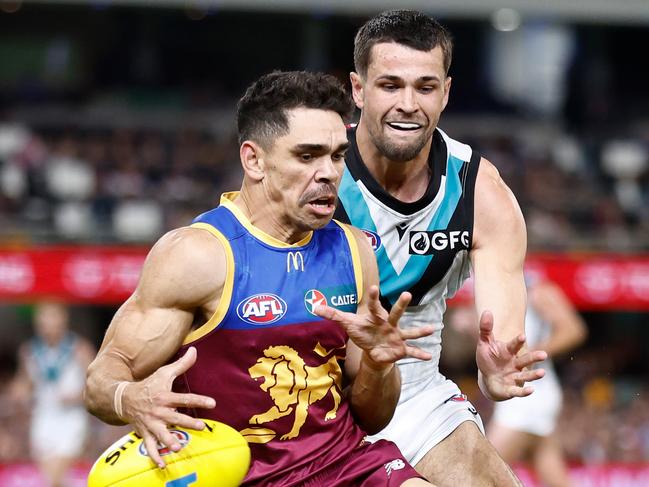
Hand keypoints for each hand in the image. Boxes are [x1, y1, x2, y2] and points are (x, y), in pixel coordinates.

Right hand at [120, 347, 215, 467]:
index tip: (213, 403)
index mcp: (165, 397)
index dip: (199, 400)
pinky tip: (163, 464)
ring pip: (161, 434)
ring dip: (169, 441)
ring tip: (178, 447)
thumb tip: (195, 350)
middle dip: (187, 423)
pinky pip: (150, 447)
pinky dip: (155, 457)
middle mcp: (159, 411)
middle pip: (175, 418)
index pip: (184, 398)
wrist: (124, 399)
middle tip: (201, 426)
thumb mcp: (164, 372)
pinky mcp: (145, 434)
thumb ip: (182, 364)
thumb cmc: (149, 384)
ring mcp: (151, 424)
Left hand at [314, 285, 433, 365]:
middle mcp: (389, 324)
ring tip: (431, 329)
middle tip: (407, 293)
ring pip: (409, 331)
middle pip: (395, 313)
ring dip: (419, 330)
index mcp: (375, 316)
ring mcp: (397, 335)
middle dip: (401, 304)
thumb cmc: (361, 332)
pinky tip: (429, 356)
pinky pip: (411, 351)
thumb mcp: (347, 323)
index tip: (373, 287)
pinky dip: (419, 354)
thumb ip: (333, 314)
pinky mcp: (400, 349)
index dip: (373, 296)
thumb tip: (314, 306)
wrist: (372, 349)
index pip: (373, 305)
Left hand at [476, 310, 546, 400]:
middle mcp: (514, 364)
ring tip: (543, 373)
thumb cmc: (488, 359)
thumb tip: (487, 311)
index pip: (514, 345)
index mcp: (508, 351)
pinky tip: (531, 391)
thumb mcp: (484, 343)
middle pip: (525, 360)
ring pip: (526, 375)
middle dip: (534, 357)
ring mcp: (514, 376)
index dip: (517, 341)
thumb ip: (486, 328)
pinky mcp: (510, 389)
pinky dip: (524, 391)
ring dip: (534, 375)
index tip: (522, 336)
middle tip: (545, 354)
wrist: (489, 378)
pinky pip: (518, 390)